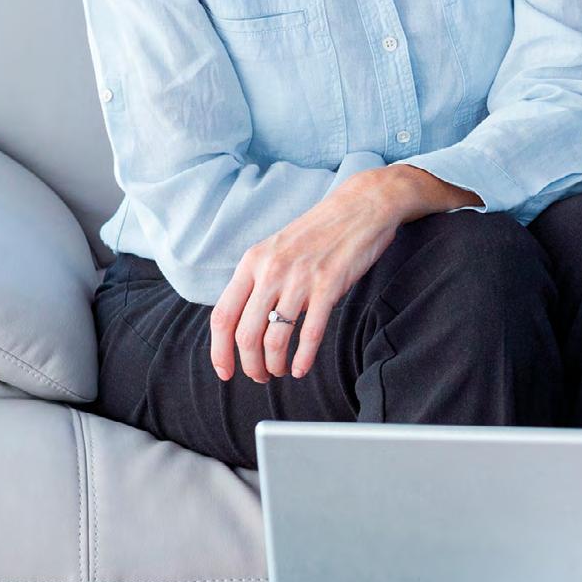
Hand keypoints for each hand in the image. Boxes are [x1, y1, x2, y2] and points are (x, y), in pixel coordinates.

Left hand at [209, 164, 475, 383]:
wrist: (363, 204)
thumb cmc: (322, 230)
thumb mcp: (278, 249)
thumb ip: (260, 279)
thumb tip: (245, 320)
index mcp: (253, 262)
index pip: (222, 315)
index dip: (219, 350)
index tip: (225, 371)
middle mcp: (271, 270)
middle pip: (246, 334)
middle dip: (249, 365)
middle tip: (260, 377)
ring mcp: (300, 277)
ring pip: (275, 338)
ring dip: (275, 364)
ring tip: (281, 371)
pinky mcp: (329, 284)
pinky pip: (310, 331)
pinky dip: (303, 357)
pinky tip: (303, 369)